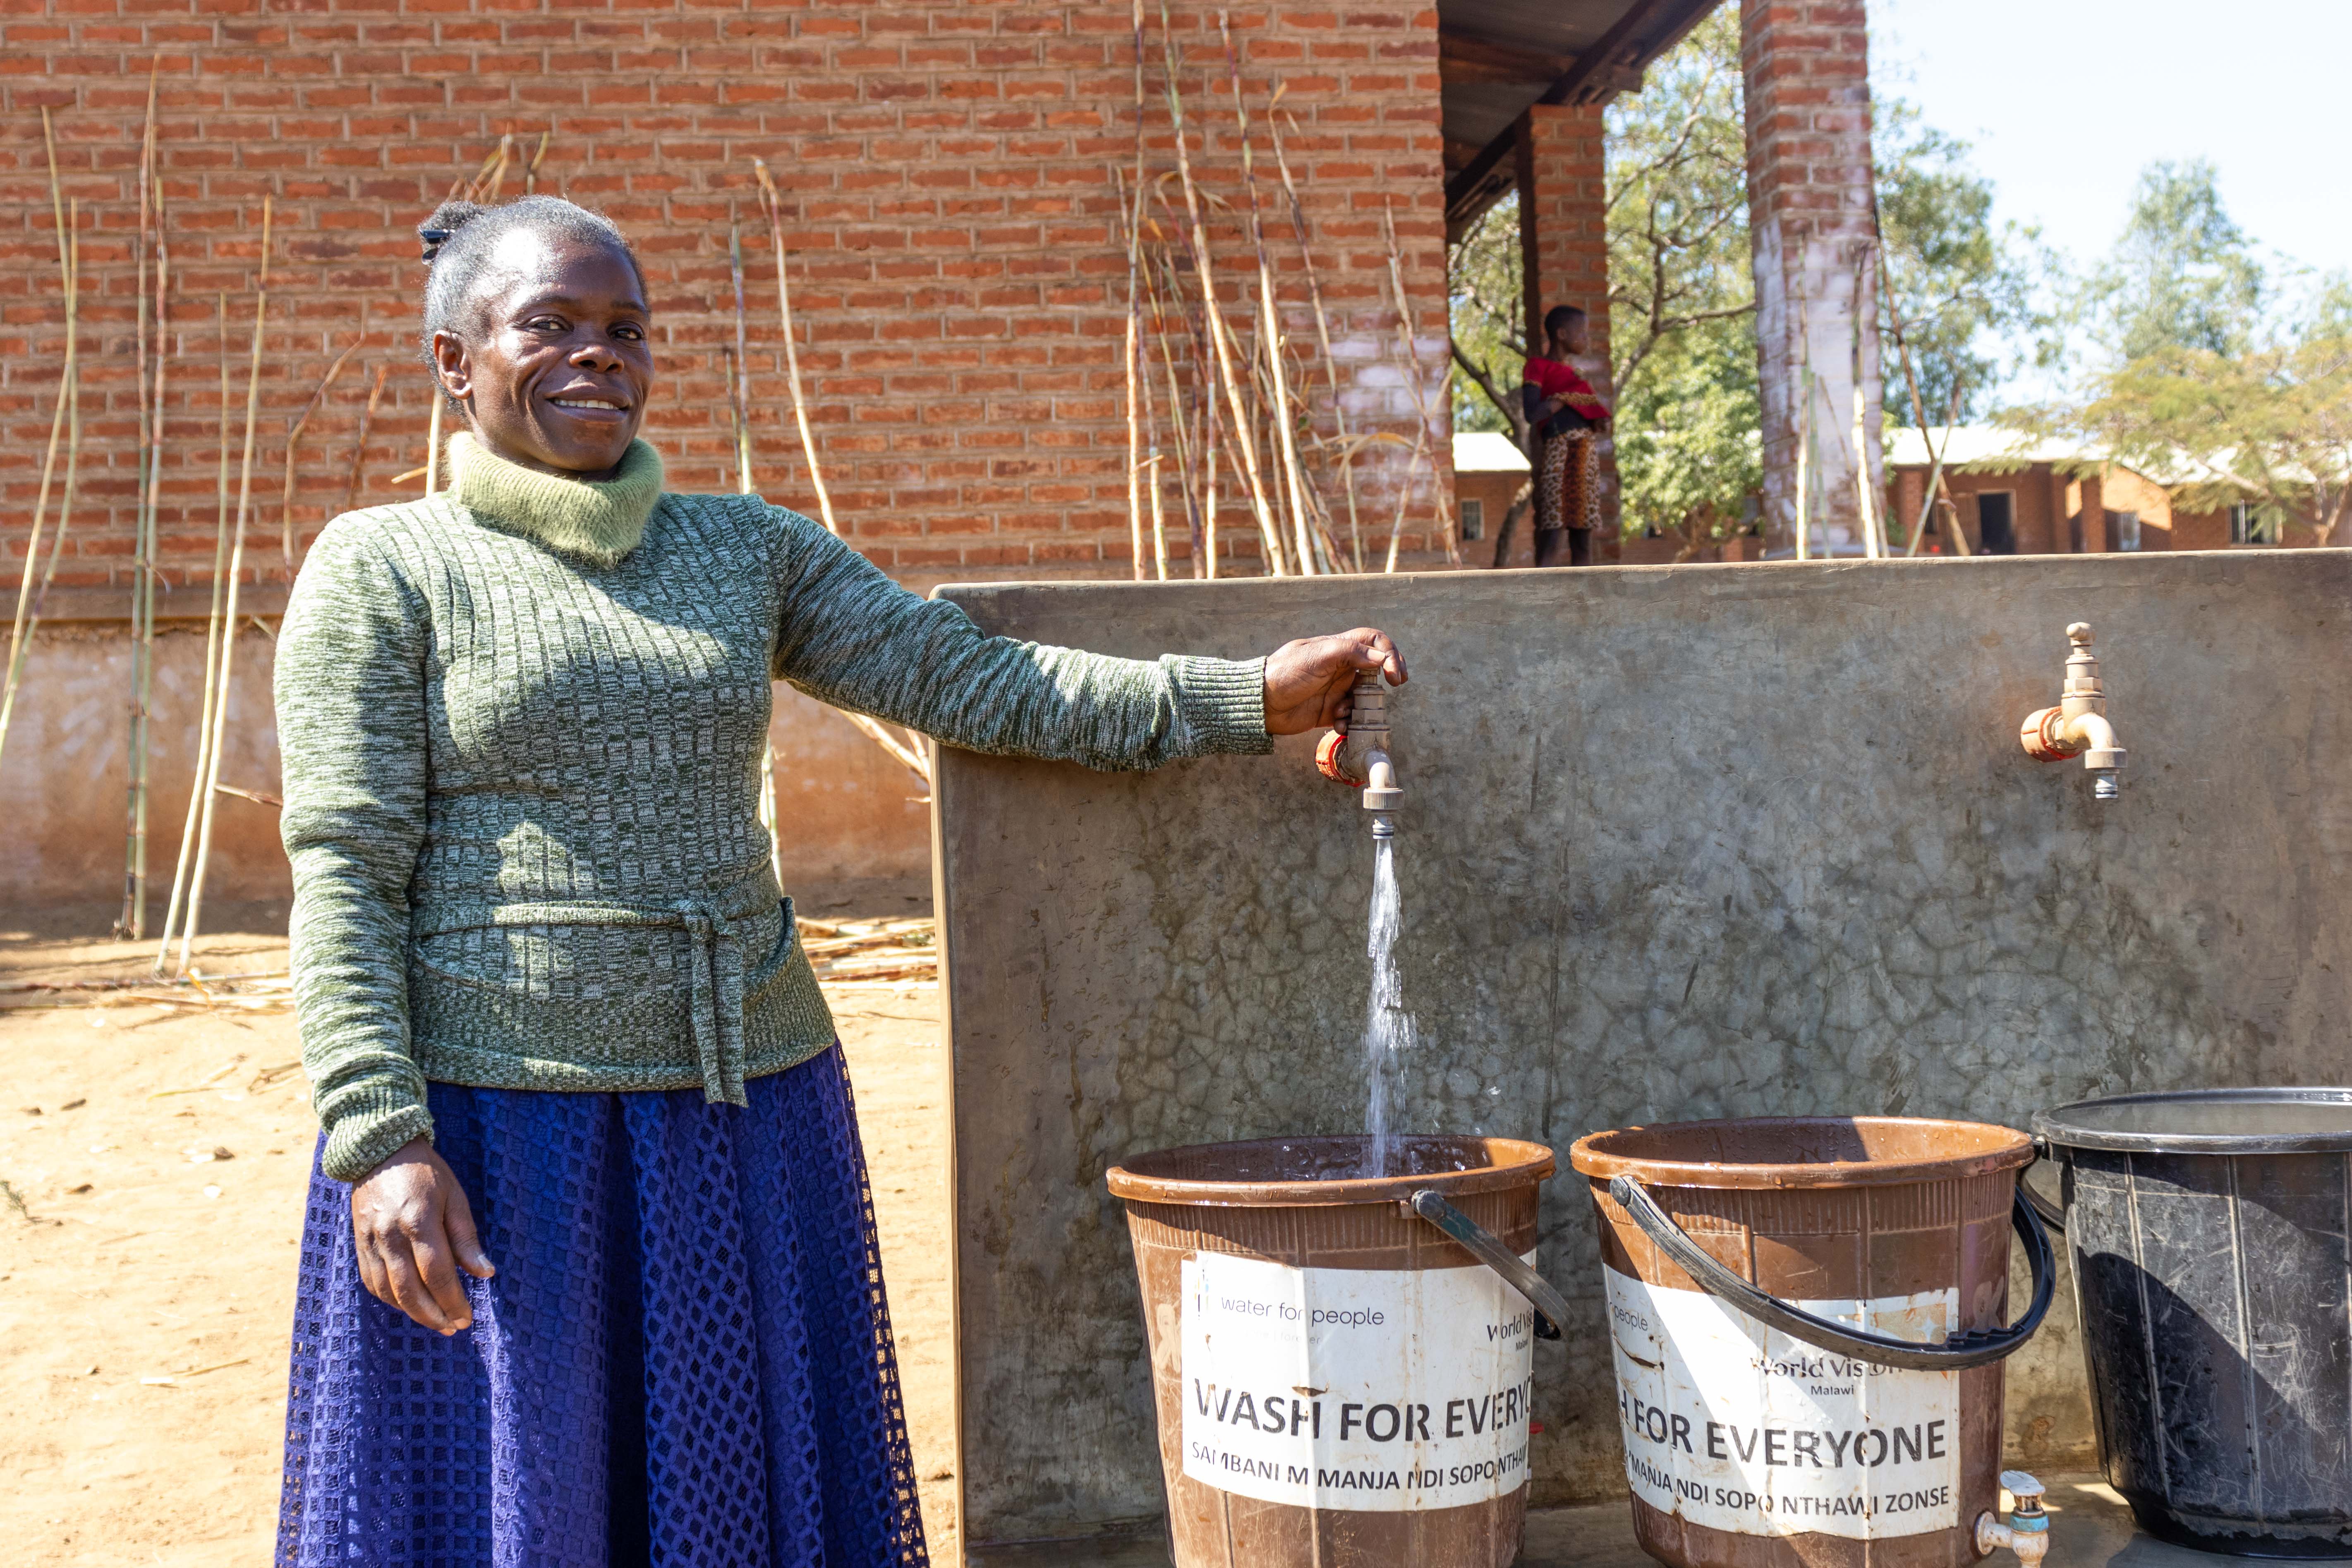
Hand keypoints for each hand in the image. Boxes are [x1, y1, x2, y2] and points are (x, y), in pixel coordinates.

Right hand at [349, 1138, 494, 1334]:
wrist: (380, 1151)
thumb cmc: (426, 1173)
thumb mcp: (455, 1197)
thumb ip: (466, 1237)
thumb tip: (486, 1273)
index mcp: (418, 1221)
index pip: (436, 1273)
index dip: (452, 1300)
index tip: (467, 1317)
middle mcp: (390, 1235)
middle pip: (410, 1289)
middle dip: (434, 1314)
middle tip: (454, 1328)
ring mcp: (370, 1241)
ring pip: (388, 1291)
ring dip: (412, 1313)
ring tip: (437, 1322)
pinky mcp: (359, 1244)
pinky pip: (372, 1282)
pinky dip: (390, 1300)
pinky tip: (409, 1306)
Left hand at [1262, 627, 1406, 735]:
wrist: (1262, 703)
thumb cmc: (1285, 673)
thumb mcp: (1317, 656)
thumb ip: (1350, 652)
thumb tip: (1380, 658)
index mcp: (1338, 649)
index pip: (1373, 641)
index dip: (1389, 653)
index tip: (1393, 673)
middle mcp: (1341, 668)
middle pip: (1376, 669)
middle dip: (1387, 678)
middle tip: (1395, 685)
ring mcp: (1336, 690)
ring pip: (1365, 697)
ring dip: (1362, 707)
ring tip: (1343, 711)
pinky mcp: (1330, 711)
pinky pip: (1350, 717)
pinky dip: (1349, 722)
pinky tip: (1336, 724)